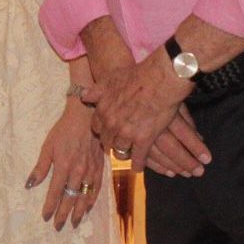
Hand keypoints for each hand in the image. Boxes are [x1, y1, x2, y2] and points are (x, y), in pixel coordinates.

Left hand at [28, 98, 103, 230]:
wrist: (86, 118)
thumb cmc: (63, 131)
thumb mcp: (47, 147)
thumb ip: (40, 167)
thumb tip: (29, 184)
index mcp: (63, 167)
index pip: (55, 192)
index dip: (50, 206)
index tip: (45, 217)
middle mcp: (78, 172)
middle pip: (70, 199)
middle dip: (64, 214)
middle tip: (58, 226)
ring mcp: (90, 172)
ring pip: (85, 197)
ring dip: (79, 211)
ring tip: (74, 223)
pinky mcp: (99, 169)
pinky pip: (96, 189)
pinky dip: (92, 200)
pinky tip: (88, 208)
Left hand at [83, 50, 206, 174]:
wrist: (159, 80)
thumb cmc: (136, 76)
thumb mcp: (110, 79)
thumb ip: (96, 90)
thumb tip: (84, 96)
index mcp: (102, 108)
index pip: (96, 126)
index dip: (102, 130)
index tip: (106, 132)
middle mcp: (111, 123)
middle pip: (106, 140)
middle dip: (110, 143)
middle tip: (115, 145)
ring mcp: (126, 133)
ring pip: (120, 150)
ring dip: (123, 153)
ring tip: (126, 155)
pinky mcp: (143, 140)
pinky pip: (137, 158)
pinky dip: (137, 164)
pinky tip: (138, 168)